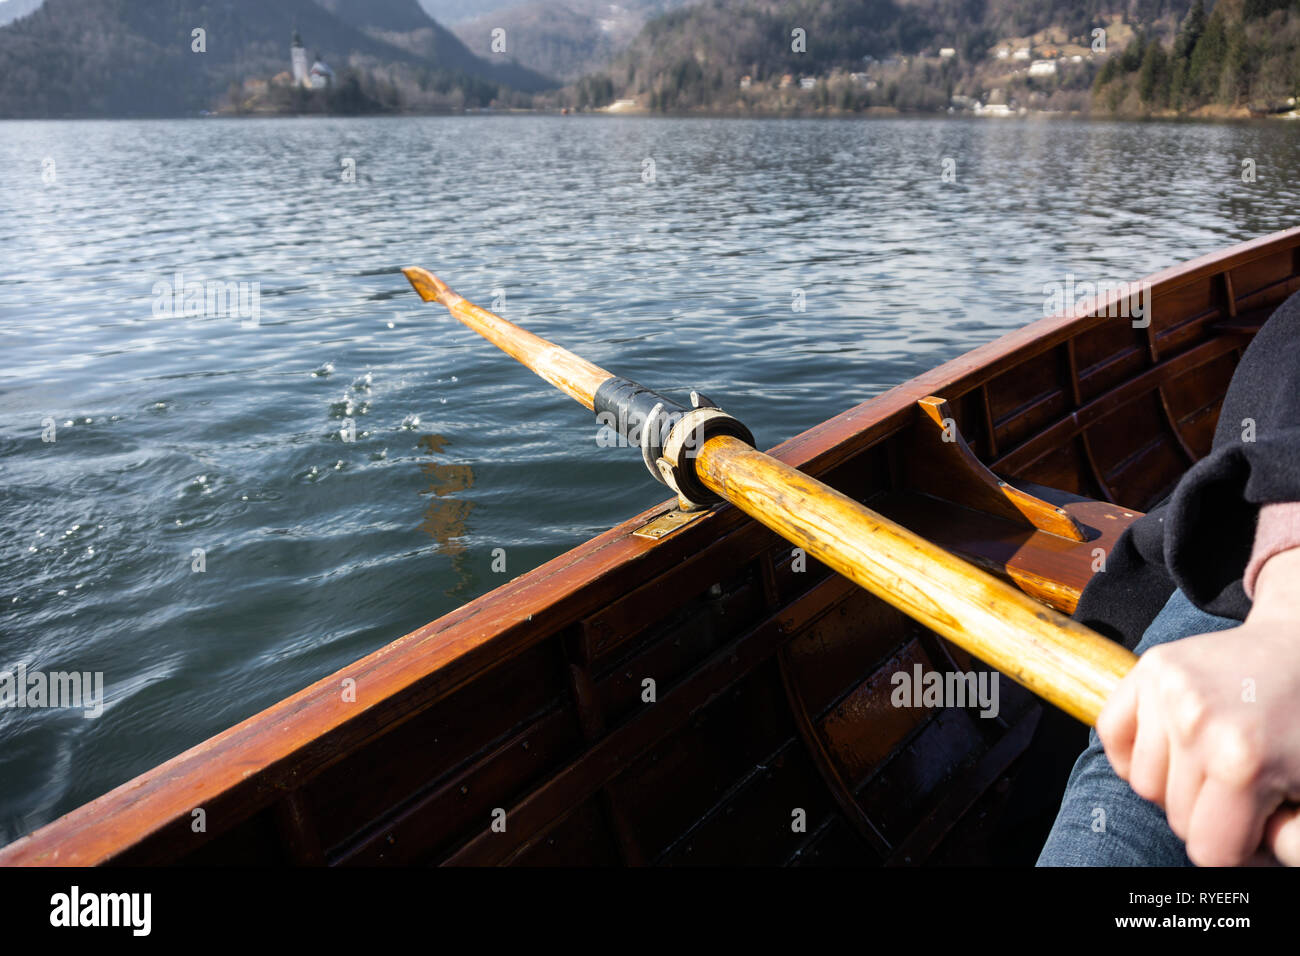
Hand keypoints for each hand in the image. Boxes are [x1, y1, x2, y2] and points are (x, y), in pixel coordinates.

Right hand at [1095, 546, 1299, 865]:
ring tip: (1208, 764)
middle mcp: (1196, 724)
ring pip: (1141, 783)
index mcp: (1243, 764)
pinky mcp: (1150, 668)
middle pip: (1175, 817)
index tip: (1255, 830)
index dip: (1234, 851)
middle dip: (1208, 816)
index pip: (1210, 850)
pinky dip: (1132, 751)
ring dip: (1171, 784)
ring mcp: (1167, 692)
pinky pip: (1111, 734)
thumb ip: (1287, 841)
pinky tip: (1169, 745)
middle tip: (1242, 793)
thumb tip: (1237, 853)